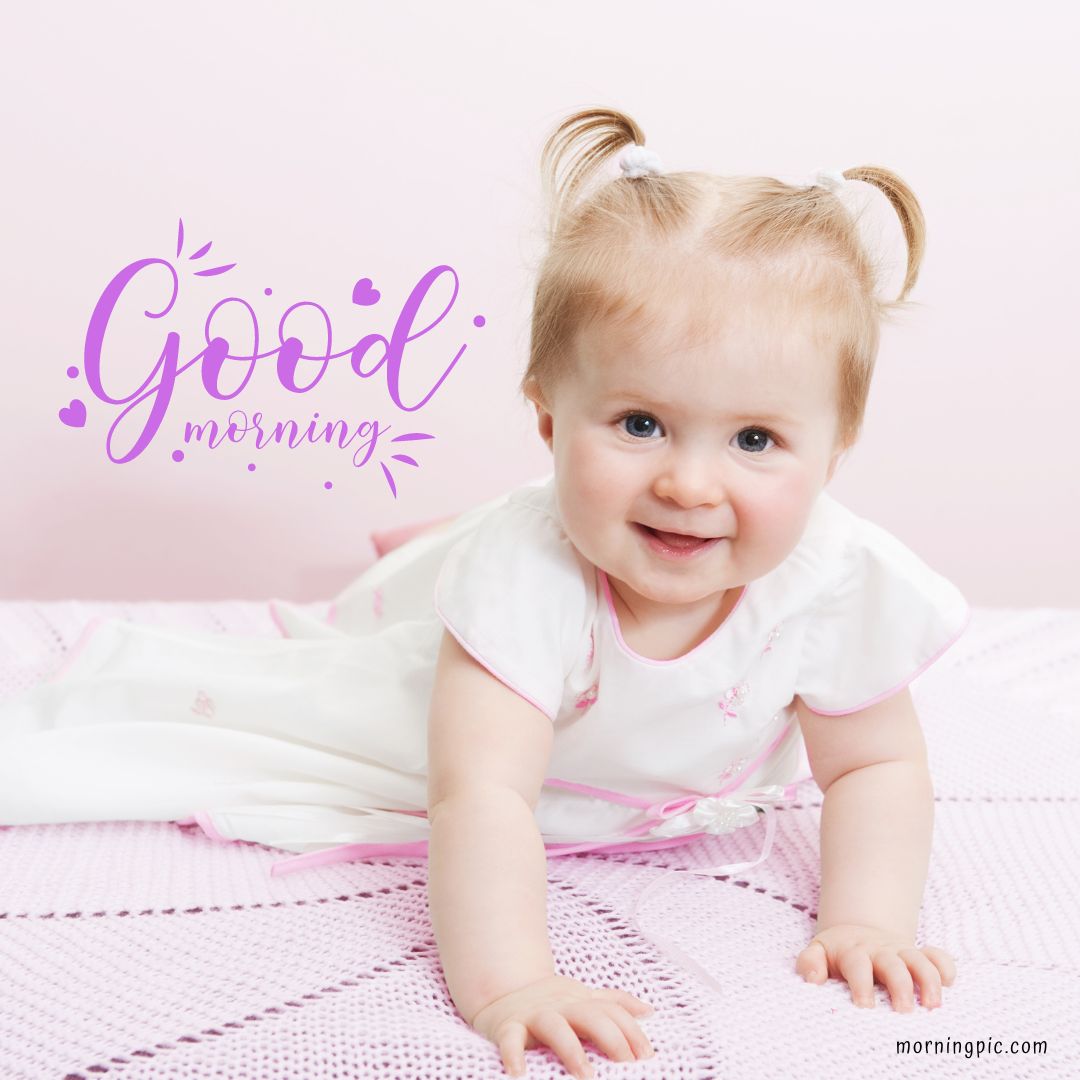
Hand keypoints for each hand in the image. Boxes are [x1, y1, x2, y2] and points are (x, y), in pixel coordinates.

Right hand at [468, 973, 655, 1078]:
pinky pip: (510, 1041)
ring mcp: (535, 1016)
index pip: (613, 1012)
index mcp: (582, 1002)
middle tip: (627, 1065)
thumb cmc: (552, 1002)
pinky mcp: (509, 1027)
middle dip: (612, 1039)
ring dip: (571, 1049)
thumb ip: (615, 1004)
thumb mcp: (584, 998)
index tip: (648, 1056)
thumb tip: (649, 1011)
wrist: (503, 990)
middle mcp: (561, 1007)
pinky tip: (518, 1075)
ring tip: (586, 1074)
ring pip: (555, 1027)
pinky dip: (513, 1056)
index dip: (632, 1032)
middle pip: (591, 1016)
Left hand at [796, 923, 955, 1010]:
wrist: (859, 930)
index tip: (864, 1006)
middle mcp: (880, 952)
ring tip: (932, 1006)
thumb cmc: (837, 952)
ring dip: (928, 981)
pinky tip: (949, 984)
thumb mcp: (818, 952)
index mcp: (853, 952)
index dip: (861, 985)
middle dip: (900, 986)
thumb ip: (810, 963)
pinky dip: (945, 968)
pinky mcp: (920, 956)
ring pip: (920, 961)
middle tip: (903, 1011)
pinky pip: (938, 957)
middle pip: (893, 964)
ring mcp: (902, 953)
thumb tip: (813, 979)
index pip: (857, 965)